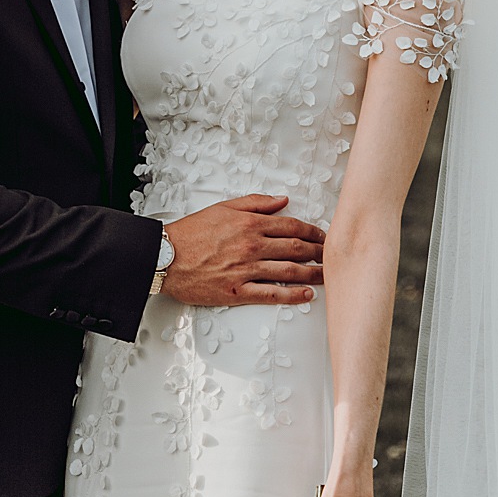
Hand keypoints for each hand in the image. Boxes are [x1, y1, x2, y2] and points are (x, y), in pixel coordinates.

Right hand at [162, 195, 324, 306]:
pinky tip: (306, 296)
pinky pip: (272, 295)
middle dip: (317, 252)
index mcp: (250, 224)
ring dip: (312, 274)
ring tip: (327, 276)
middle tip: (332, 256)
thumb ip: (256, 203)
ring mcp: (246, 271)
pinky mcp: (238, 292)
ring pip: (289, 272)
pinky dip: (292, 296)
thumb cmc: (191, 233)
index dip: (311, 231)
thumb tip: (282, 200)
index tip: (322, 235)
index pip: (291, 226)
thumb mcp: (224, 207)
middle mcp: (252, 247)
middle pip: (295, 249)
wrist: (165, 257)